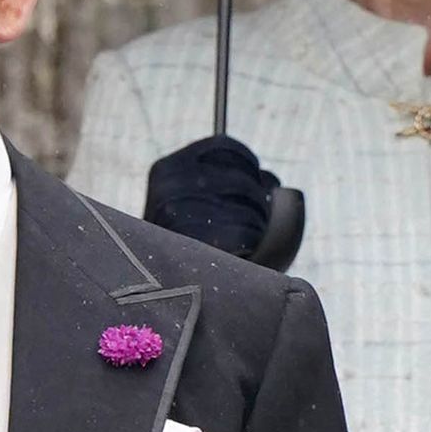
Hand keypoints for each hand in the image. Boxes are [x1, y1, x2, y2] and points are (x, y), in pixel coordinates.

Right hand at [142, 133, 279, 259]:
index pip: (223, 146)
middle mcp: (167, 187)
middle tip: (261, 212)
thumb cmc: (183, 240)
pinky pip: (246, 235)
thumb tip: (271, 180)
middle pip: (241, 180)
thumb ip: (222, 179)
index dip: (248, 161)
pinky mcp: (192, 246)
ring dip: (258, 222)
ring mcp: (176, 217)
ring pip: (247, 209)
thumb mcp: (189, 201)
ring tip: (252, 233)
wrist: (159, 285)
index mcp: (166, 169)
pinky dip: (253, 242)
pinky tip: (247, 250)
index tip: (257, 177)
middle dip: (259, 197)